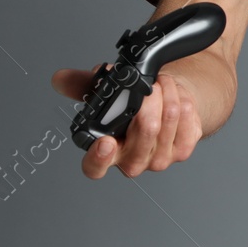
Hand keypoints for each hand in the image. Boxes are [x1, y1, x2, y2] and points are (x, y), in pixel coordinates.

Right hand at [51, 64, 202, 178]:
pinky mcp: (183, 150)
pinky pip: (186, 118)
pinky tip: (176, 97)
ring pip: (169, 119)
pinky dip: (182, 98)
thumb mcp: (106, 94)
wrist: (167, 106)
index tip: (105, 142)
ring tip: (162, 84)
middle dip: (150, 97)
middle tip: (151, 83)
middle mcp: (132, 160)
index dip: (99, 158)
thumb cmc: (133, 106)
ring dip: (167, 92)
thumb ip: (82, 86)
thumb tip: (60, 78)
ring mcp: (159, 159)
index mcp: (106, 152)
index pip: (95, 167)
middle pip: (145, 130)